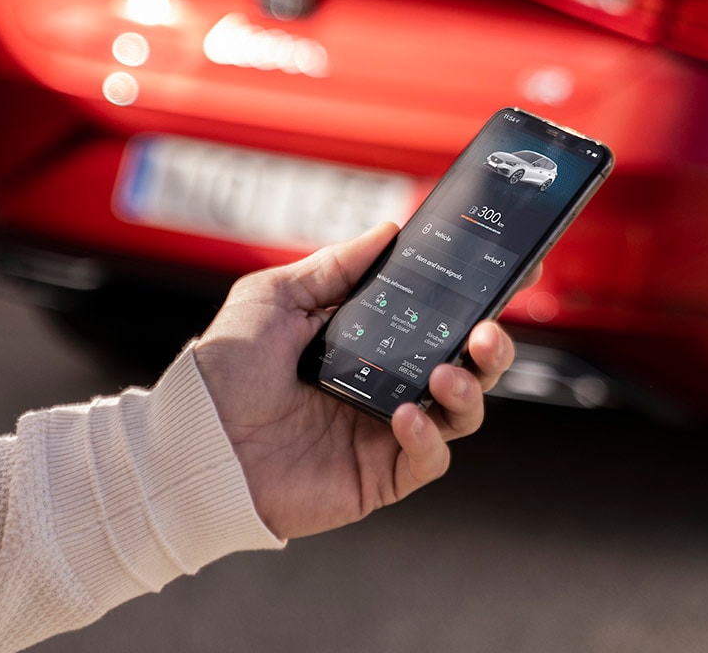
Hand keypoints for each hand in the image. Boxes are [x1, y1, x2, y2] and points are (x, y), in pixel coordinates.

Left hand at [190, 220, 531, 539]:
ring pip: (463, 413)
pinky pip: (430, 460)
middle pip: (469, 365)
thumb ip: (335, 266)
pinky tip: (406, 414)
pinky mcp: (379, 476)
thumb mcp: (276, 296)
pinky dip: (430, 437)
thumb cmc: (223, 370)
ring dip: (471, 389)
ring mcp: (385, 431)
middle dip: (494, 347)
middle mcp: (386, 383)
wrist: (191, 442)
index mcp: (369, 340)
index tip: (516, 272)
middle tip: (487, 330)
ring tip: (447, 372)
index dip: (481, 298)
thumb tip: (389, 230)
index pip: (440, 317)